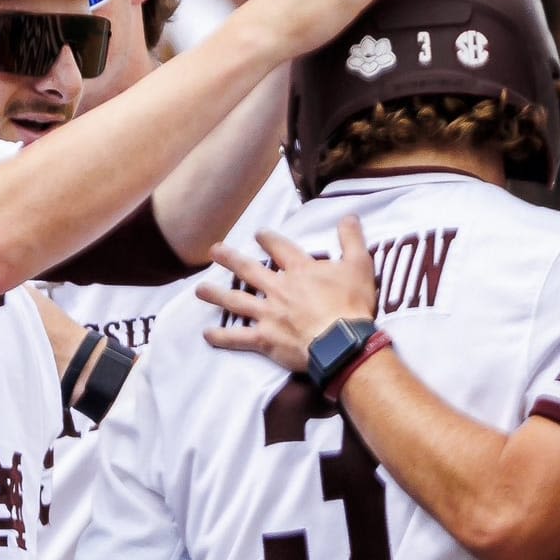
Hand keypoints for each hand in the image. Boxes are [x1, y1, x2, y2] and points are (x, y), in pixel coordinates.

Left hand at [198, 216, 378, 372]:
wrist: (342, 342)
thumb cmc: (352, 305)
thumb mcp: (359, 266)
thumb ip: (352, 240)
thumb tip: (349, 216)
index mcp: (300, 271)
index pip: (280, 249)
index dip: (268, 240)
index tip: (258, 234)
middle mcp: (278, 289)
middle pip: (249, 270)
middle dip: (230, 259)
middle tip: (214, 251)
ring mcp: (268, 314)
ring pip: (236, 301)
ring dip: (216, 294)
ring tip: (199, 290)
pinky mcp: (264, 339)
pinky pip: (238, 337)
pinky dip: (221, 337)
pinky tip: (207, 335)